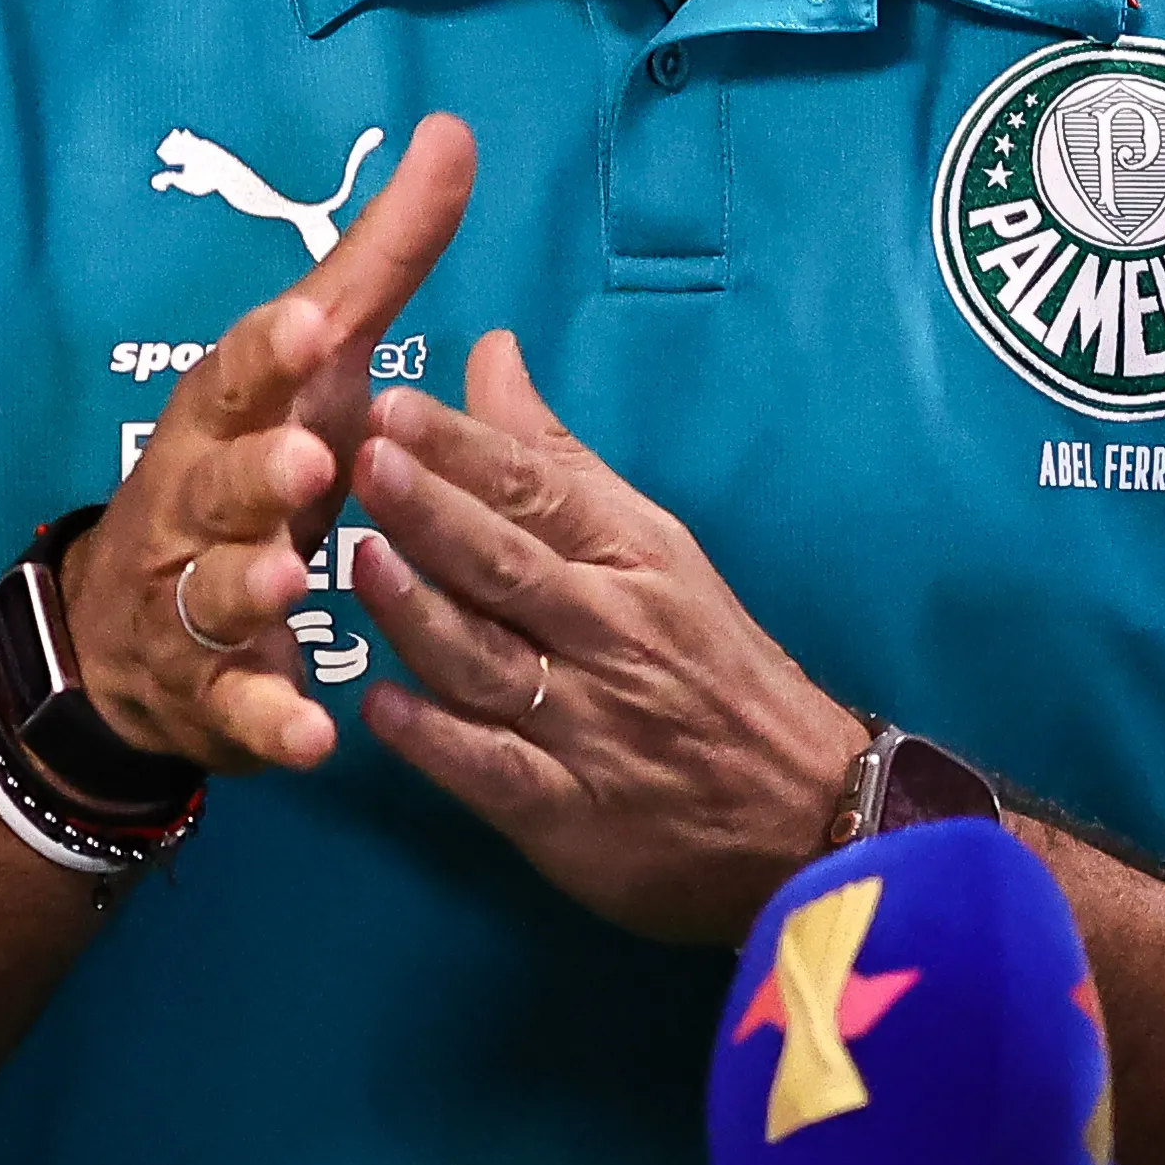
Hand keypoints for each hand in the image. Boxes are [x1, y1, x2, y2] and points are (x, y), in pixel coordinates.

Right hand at [59, 116, 473, 774]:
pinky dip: (269, 721)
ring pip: (217, 590)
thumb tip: (456, 133)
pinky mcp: (205, 692)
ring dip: (253, 585)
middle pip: (220, 482)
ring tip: (296, 577)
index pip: (240, 373)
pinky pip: (235, 709)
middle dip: (258, 471)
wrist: (126, 632)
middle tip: (308, 461)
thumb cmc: (252, 462)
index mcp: (224, 414)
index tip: (305, 322)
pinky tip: (316, 735)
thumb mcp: (313, 363)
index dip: (267, 352)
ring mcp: (190, 601)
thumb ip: (383, 260)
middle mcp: (192, 500)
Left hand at [349, 331, 865, 942]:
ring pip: (490, 660)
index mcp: (631, 556)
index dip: (463, 448)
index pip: (540, 490)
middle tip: (366, 460)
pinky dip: (439, 740)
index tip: (394, 405)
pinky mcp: (567, 811)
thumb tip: (489, 353)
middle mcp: (609, 631)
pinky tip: (380, 708)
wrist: (803, 809)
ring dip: (422, 613)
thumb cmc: (709, 661)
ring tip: (361, 563)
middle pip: (509, 565)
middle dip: (435, 511)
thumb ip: (554, 457)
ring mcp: (588, 724)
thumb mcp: (651, 545)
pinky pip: (495, 770)